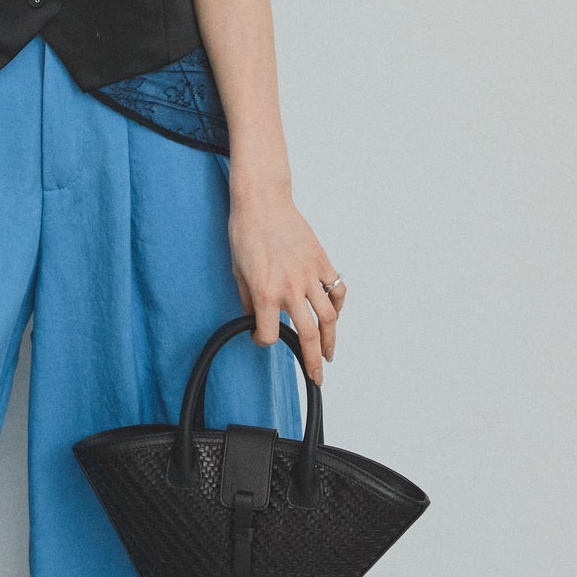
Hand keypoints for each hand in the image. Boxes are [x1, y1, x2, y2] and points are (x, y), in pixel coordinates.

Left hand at [227, 188, 344, 386]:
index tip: (260, 338)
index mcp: (267, 292)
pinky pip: (337, 289)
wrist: (262, 200)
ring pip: (329, 317)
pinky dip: (338, 305)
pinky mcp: (321, 260)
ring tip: (329, 353)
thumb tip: (255, 318)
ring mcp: (309, 274)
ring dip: (331, 340)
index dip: (262, 341)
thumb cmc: (245, 231)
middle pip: (309, 336)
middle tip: (316, 376)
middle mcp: (291, 288)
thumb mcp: (237, 269)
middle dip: (313, 361)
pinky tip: (334, 315)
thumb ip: (248, 299)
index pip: (270, 334)